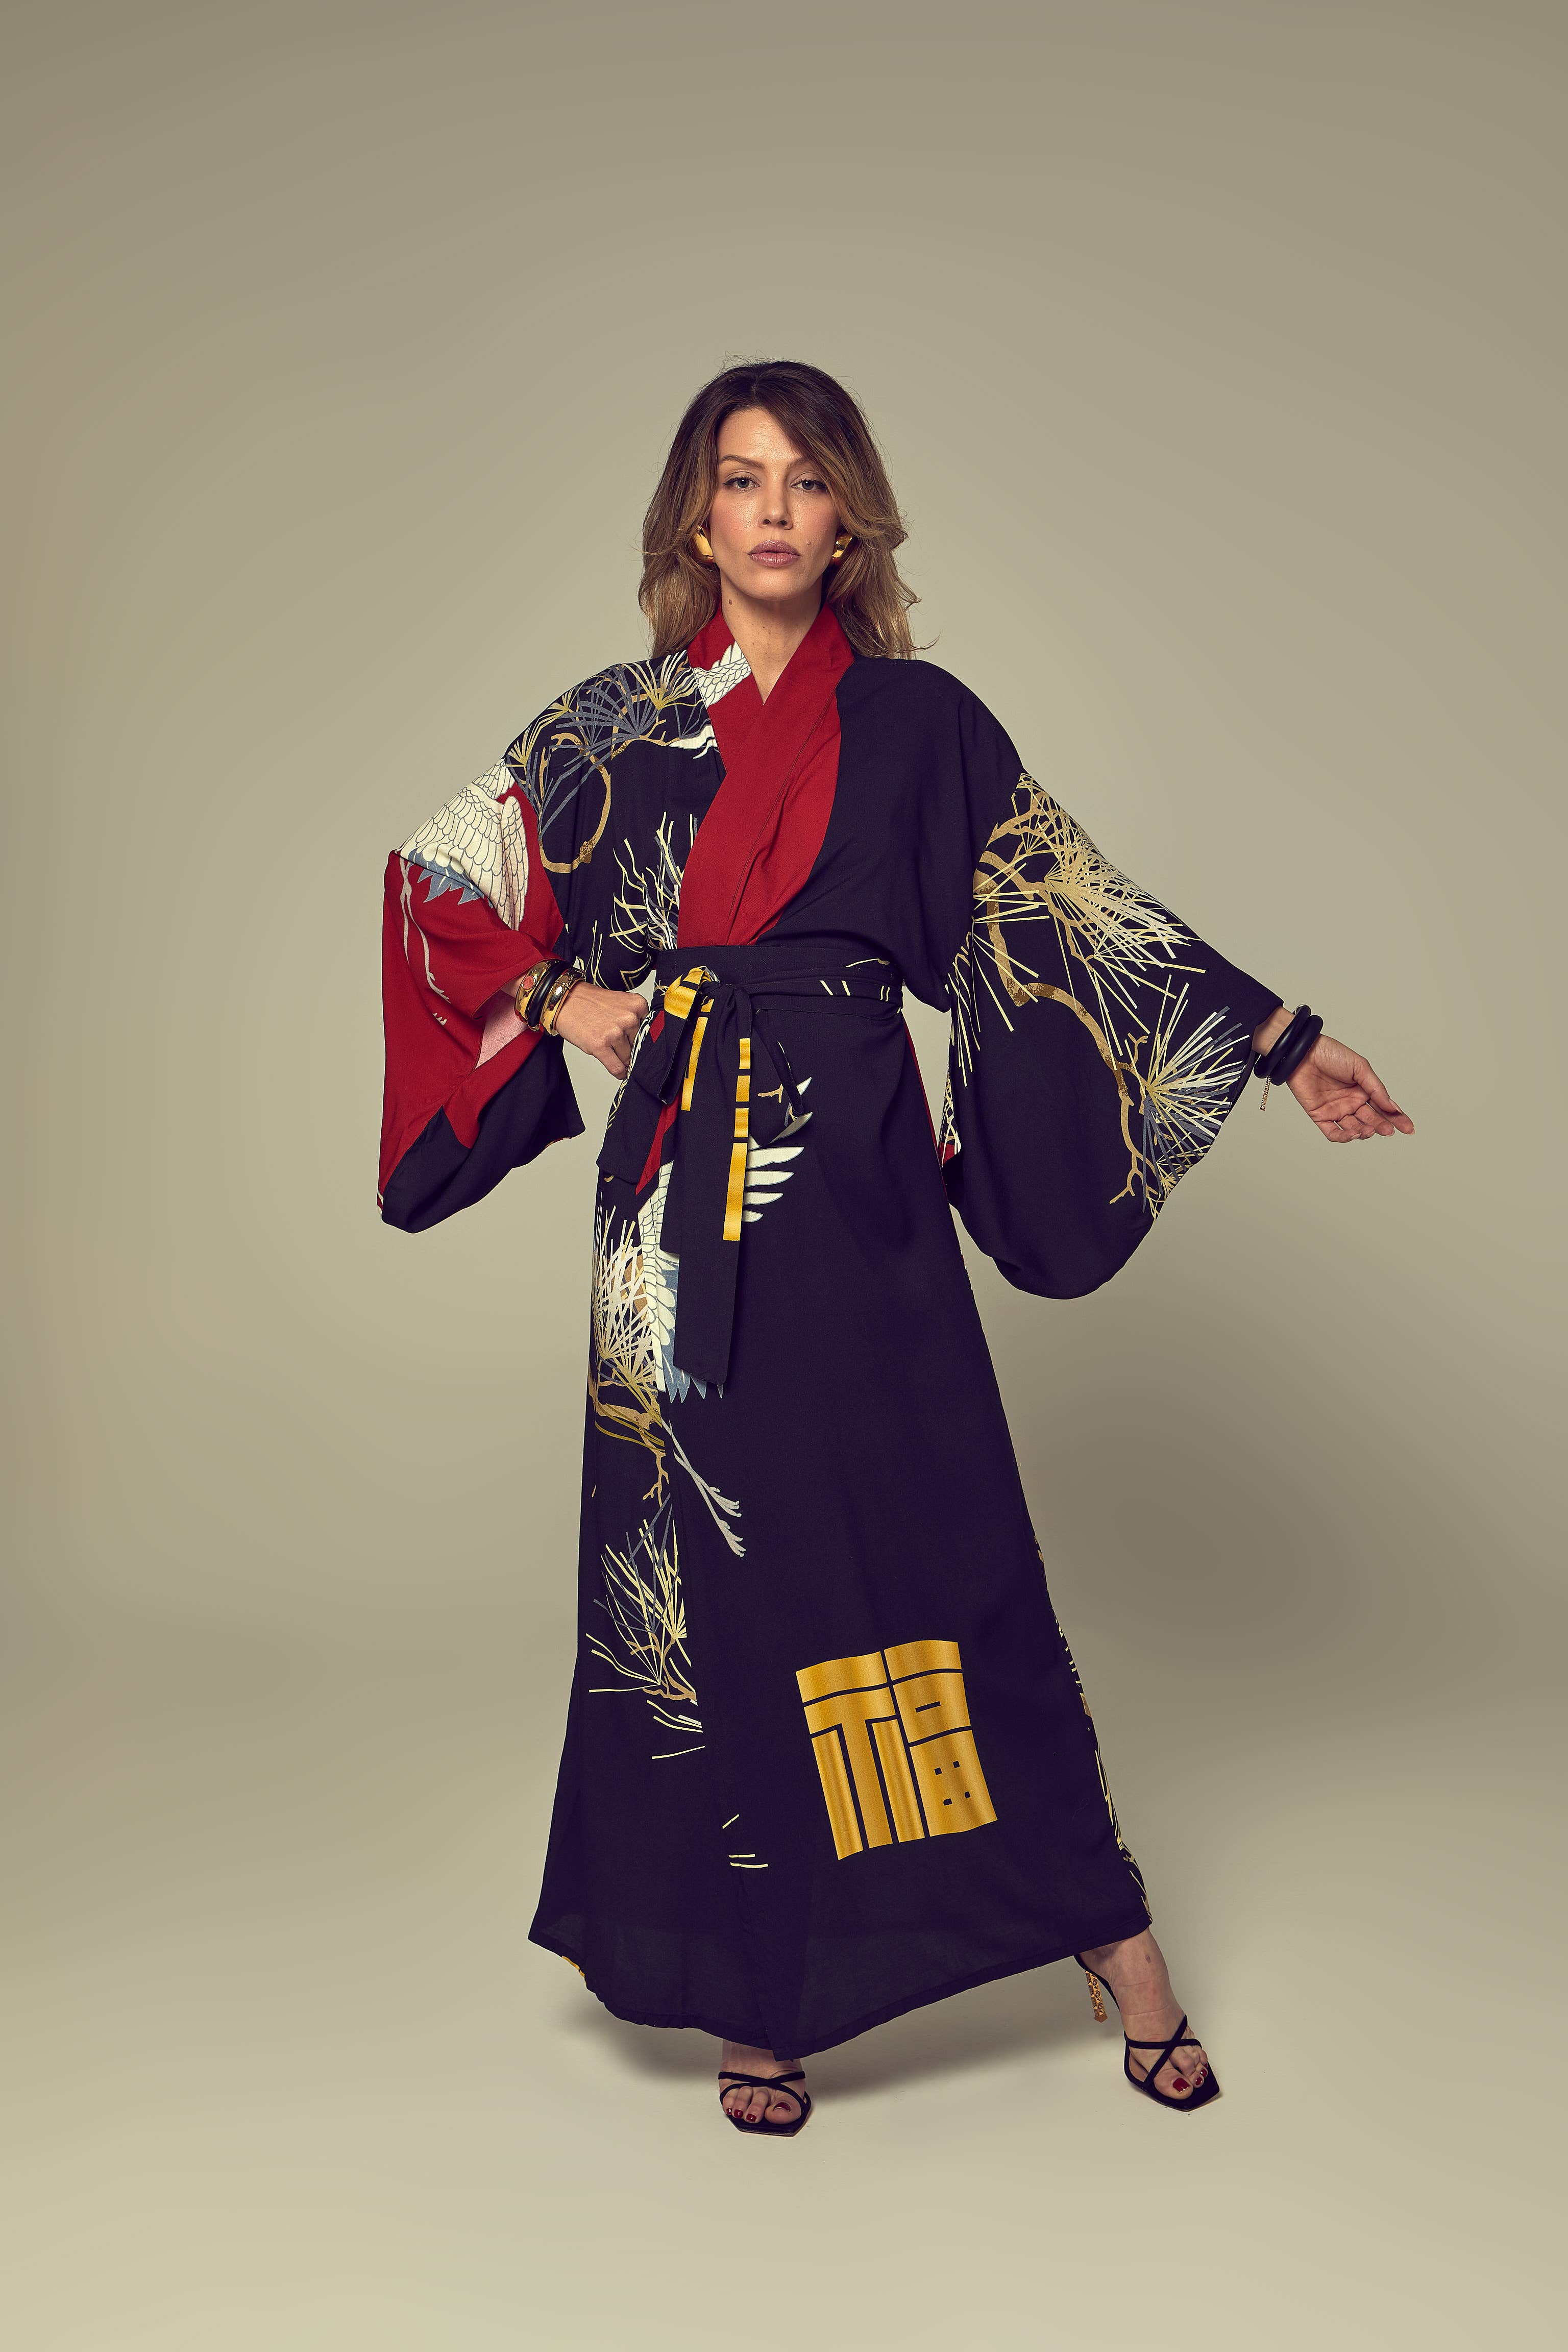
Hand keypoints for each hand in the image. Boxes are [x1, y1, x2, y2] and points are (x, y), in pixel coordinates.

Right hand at [553, 980, 648, 1079]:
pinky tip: (619, 1071)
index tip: (634, 1043)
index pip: (649, 1033)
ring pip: (628, 1058)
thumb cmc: (591, 1003)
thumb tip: (645, 1049)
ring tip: (609, 1047)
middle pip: (639, 1047)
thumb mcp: (621, 1004)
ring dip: (621, 1060)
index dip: (640, 1040)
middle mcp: (629, 1018)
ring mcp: (615, 1032)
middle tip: (616, 1043)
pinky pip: (617, 1068)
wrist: (566, 1000)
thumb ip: (635, 1021)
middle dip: (629, 1049)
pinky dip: (619, 1073)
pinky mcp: (600, 1045)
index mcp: (638, 1005)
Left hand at [1285, 1031, 1413, 1140]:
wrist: (1304, 1052)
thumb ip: (1376, 1089)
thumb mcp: (1360, 1068)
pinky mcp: (1320, 1115)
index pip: (1384, 1107)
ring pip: (1354, 1128)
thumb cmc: (1331, 1054)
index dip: (1397, 1118)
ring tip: (1370, 1130)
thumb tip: (1392, 1107)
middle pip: (1371, 1120)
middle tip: (1389, 1130)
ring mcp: (1336, 1110)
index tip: (1409, 1128)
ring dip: (1364, 1132)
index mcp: (1363, 1090)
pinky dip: (1343, 1136)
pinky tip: (1353, 1134)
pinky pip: (1333, 1132)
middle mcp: (1351, 1102)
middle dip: (1382, 1126)